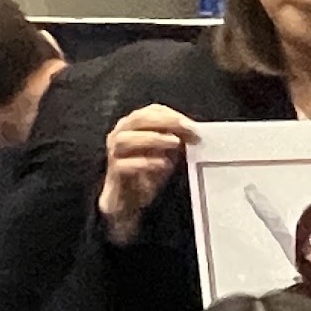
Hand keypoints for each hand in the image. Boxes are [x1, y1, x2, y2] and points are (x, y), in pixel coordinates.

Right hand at [98, 104, 197, 239]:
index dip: (172, 115)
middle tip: (185, 128)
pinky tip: (162, 164)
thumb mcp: (167, 152)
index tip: (192, 124)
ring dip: (152, 138)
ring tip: (174, 142)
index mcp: (133, 126)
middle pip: (137, 119)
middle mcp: (120, 135)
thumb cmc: (148, 171)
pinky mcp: (114, 172)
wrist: (129, 199)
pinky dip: (144, 162)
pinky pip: (124, 165)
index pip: (151, 111)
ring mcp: (115, 153)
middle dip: (164, 121)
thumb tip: (195, 132)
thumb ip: (177, 140)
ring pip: (126, 139)